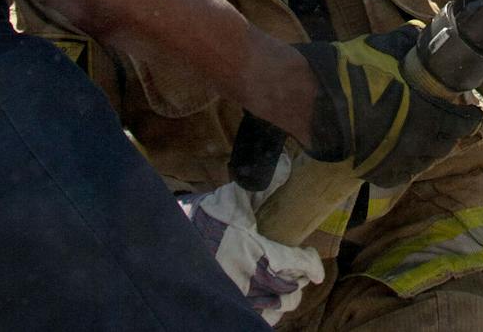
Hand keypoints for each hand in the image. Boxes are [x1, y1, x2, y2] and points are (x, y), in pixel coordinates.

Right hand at [180, 155, 325, 323]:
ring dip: (283, 295)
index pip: (298, 264)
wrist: (168, 250)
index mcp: (258, 255)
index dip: (311, 264)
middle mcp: (254, 283)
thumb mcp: (228, 201)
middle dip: (297, 277)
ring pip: (278, 307)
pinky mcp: (232, 311)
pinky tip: (263, 298)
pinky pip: (261, 318)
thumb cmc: (199, 226)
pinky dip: (267, 309)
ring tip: (282, 282)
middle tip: (297, 267)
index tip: (315, 265)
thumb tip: (285, 167)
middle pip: (290, 289)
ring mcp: (243, 301)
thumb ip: (258, 187)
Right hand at [296, 22, 482, 185]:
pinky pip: (399, 174)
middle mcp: (414, 141)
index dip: (468, 117)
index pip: (460, 123)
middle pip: (444, 145)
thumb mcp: (381, 48)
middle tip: (450, 121)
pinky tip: (404, 156)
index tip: (472, 112)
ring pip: (423, 162)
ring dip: (430, 150)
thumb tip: (418, 32)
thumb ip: (405, 42)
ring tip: (429, 138)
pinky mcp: (371, 170)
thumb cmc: (348, 70)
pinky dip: (406, 166)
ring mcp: (393, 159)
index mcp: (424, 112)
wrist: (308, 97)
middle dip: (450, 133)